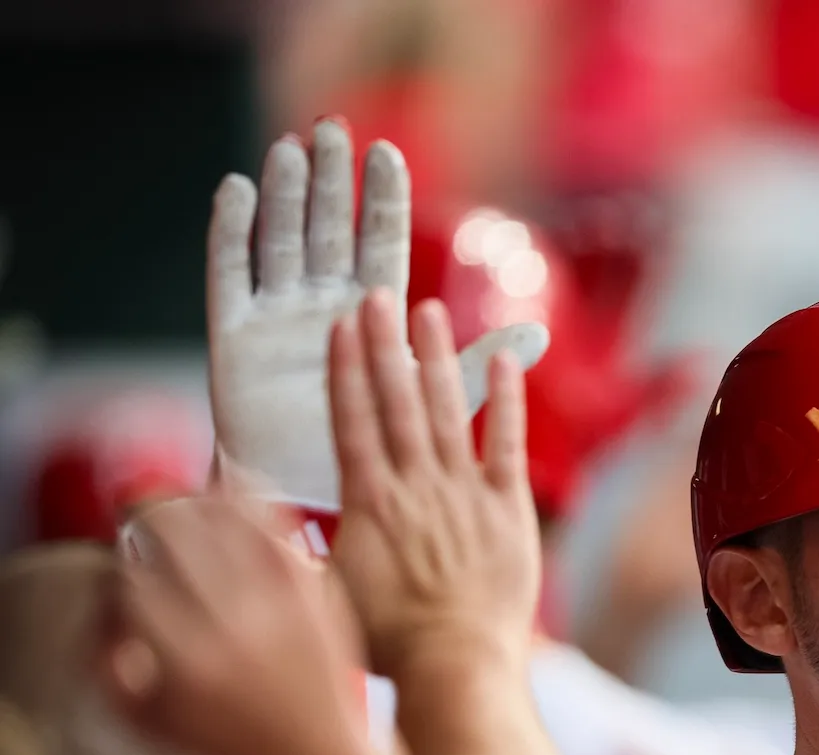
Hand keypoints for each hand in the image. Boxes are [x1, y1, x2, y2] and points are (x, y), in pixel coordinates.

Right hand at [110, 495, 365, 754]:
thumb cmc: (231, 742)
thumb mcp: (145, 718)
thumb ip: (105, 659)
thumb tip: (101, 599)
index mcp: (181, 656)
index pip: (128, 575)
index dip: (115, 560)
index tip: (119, 560)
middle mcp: (229, 620)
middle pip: (168, 530)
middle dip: (143, 514)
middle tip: (137, 512)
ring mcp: (276, 598)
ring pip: (217, 514)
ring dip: (187, 498)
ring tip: (176, 499)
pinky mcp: (311, 584)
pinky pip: (270, 519)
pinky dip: (242, 496)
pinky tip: (228, 491)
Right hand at [208, 122, 548, 514]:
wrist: (327, 511)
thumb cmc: (386, 464)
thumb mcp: (434, 406)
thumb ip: (474, 364)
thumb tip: (538, 336)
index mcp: (374, 322)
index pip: (380, 248)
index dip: (382, 203)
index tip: (388, 153)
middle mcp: (324, 310)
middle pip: (330, 233)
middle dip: (333, 183)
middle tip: (334, 129)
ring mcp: (278, 320)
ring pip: (283, 242)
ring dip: (287, 196)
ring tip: (293, 148)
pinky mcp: (234, 340)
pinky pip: (230, 279)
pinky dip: (232, 235)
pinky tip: (238, 190)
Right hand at [329, 290, 538, 680]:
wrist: (456, 668)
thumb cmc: (387, 645)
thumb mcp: (322, 596)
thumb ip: (293, 550)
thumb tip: (253, 521)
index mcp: (369, 505)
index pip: (352, 423)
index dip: (346, 372)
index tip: (340, 328)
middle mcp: (415, 488)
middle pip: (397, 404)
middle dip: (385, 346)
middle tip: (378, 295)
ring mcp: (465, 495)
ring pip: (448, 413)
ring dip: (439, 358)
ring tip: (430, 310)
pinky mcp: (509, 511)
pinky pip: (507, 445)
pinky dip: (506, 401)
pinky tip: (504, 360)